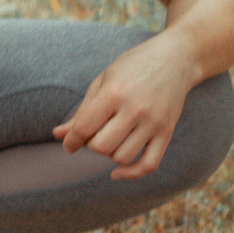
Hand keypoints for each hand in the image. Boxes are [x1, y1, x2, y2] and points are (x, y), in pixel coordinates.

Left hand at [52, 36, 194, 178]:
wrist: (175, 58)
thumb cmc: (133, 67)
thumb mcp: (103, 81)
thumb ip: (82, 110)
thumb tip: (58, 134)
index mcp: (113, 93)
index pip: (84, 128)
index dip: (70, 142)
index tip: (69, 145)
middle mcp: (134, 110)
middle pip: (101, 147)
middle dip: (91, 146)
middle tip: (94, 135)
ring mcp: (153, 123)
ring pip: (122, 158)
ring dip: (109, 155)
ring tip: (110, 140)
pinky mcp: (167, 132)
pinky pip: (149, 164)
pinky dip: (131, 174)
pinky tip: (116, 172)